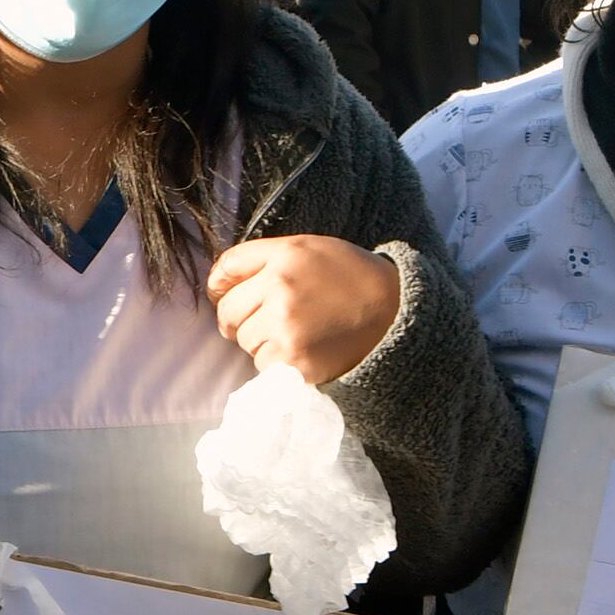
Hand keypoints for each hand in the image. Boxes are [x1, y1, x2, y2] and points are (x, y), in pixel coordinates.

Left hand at [207, 237, 403, 383]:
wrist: (396, 315)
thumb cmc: (352, 279)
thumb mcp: (311, 250)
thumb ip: (265, 258)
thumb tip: (217, 283)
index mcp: (285, 256)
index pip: (226, 269)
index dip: (220, 286)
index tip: (224, 296)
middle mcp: (281, 288)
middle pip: (229, 311)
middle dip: (239, 319)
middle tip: (264, 321)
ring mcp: (286, 327)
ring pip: (245, 340)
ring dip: (260, 341)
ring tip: (295, 333)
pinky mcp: (294, 361)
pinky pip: (263, 364)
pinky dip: (277, 362)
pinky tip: (303, 350)